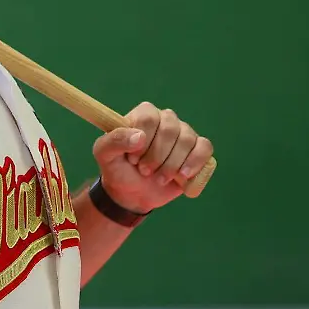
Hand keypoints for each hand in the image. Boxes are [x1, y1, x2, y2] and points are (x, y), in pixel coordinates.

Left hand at [91, 102, 212, 213]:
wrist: (132, 193)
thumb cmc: (118, 169)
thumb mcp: (104, 154)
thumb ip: (114, 141)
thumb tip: (140, 136)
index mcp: (143, 115)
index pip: (150, 116)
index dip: (143, 139)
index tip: (133, 158)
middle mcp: (166, 120)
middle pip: (171, 129)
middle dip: (157, 156)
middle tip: (144, 171)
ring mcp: (183, 134)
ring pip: (188, 140)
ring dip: (172, 165)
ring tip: (159, 178)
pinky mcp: (197, 150)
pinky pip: (205, 148)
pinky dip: (195, 163)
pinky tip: (182, 176)